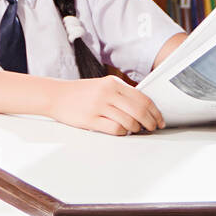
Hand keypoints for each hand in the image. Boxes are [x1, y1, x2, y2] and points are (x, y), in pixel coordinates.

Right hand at [46, 75, 164, 135]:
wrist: (56, 95)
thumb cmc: (80, 92)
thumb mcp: (102, 85)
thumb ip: (121, 93)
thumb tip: (144, 106)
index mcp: (113, 83)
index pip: (142, 98)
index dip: (155, 111)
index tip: (159, 119)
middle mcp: (108, 92)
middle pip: (139, 110)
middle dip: (150, 122)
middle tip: (152, 128)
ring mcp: (99, 106)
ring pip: (129, 121)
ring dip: (136, 129)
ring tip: (136, 130)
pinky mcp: (91, 119)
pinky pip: (115, 129)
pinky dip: (123, 132)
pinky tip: (121, 131)